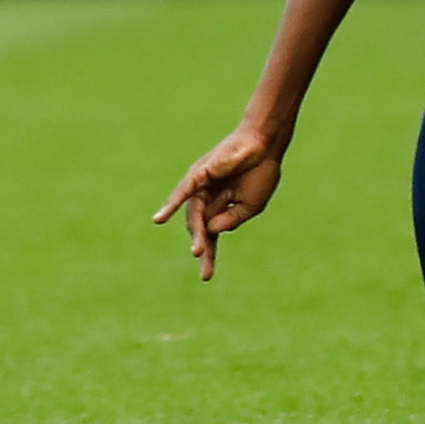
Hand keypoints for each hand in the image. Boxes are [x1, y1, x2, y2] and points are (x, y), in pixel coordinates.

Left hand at [152, 124, 285, 279]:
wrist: (265, 145)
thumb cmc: (261, 173)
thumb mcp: (250, 206)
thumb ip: (232, 220)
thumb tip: (209, 231)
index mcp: (221, 207)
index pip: (211, 235)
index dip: (209, 255)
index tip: (206, 278)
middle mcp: (207, 198)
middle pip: (199, 228)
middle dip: (202, 246)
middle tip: (200, 260)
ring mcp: (201, 188)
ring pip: (194, 216)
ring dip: (196, 234)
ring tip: (198, 251)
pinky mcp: (198, 176)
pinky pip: (182, 193)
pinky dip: (171, 206)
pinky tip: (160, 220)